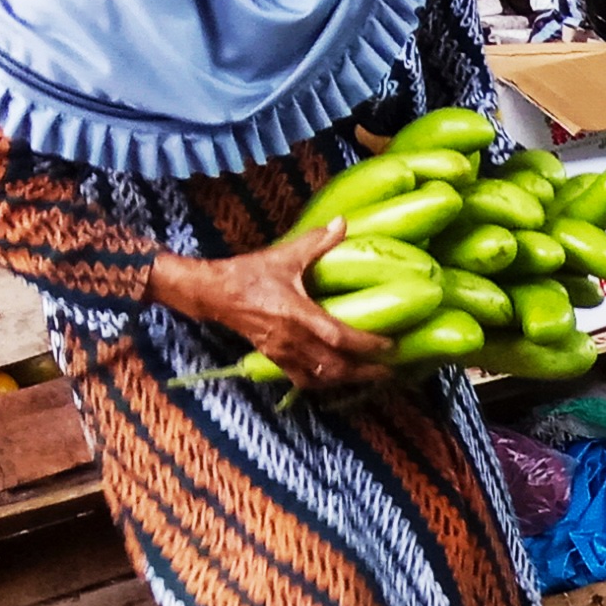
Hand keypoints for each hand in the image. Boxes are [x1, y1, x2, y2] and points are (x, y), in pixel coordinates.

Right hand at [161, 222, 389, 387]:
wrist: (213, 293)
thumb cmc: (249, 273)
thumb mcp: (284, 255)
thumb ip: (316, 242)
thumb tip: (342, 222)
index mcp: (297, 314)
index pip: (339, 337)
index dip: (367, 345)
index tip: (391, 346)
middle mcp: (292, 339)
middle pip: (335, 367)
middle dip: (365, 372)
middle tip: (389, 371)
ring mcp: (282, 353)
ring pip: (321, 378)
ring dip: (347, 380)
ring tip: (370, 377)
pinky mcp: (275, 359)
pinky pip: (303, 380)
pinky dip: (323, 383)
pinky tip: (337, 378)